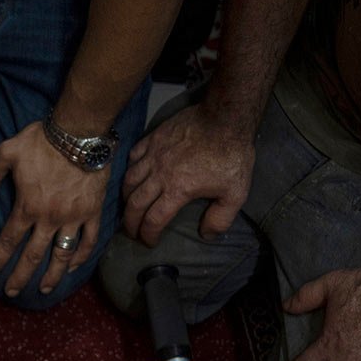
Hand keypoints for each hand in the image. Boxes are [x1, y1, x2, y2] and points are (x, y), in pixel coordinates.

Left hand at [0, 123, 108, 297]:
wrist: (79, 134)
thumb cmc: (41, 141)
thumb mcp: (7, 151)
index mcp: (27, 207)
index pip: (8, 240)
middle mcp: (49, 219)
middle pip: (32, 256)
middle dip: (20, 277)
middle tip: (11, 293)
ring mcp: (73, 218)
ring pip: (62, 254)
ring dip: (52, 275)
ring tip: (44, 289)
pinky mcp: (92, 212)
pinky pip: (88, 240)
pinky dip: (81, 255)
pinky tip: (74, 267)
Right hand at [122, 104, 254, 245]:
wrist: (225, 117)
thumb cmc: (231, 155)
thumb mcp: (235, 193)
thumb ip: (220, 219)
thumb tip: (206, 236)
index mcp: (177, 190)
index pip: (153, 220)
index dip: (148, 235)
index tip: (150, 243)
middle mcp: (159, 175)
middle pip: (134, 204)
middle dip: (130, 223)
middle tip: (131, 232)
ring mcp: (153, 155)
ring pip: (128, 181)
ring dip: (125, 198)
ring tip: (128, 207)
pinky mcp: (153, 138)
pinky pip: (133, 156)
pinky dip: (129, 170)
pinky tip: (132, 176)